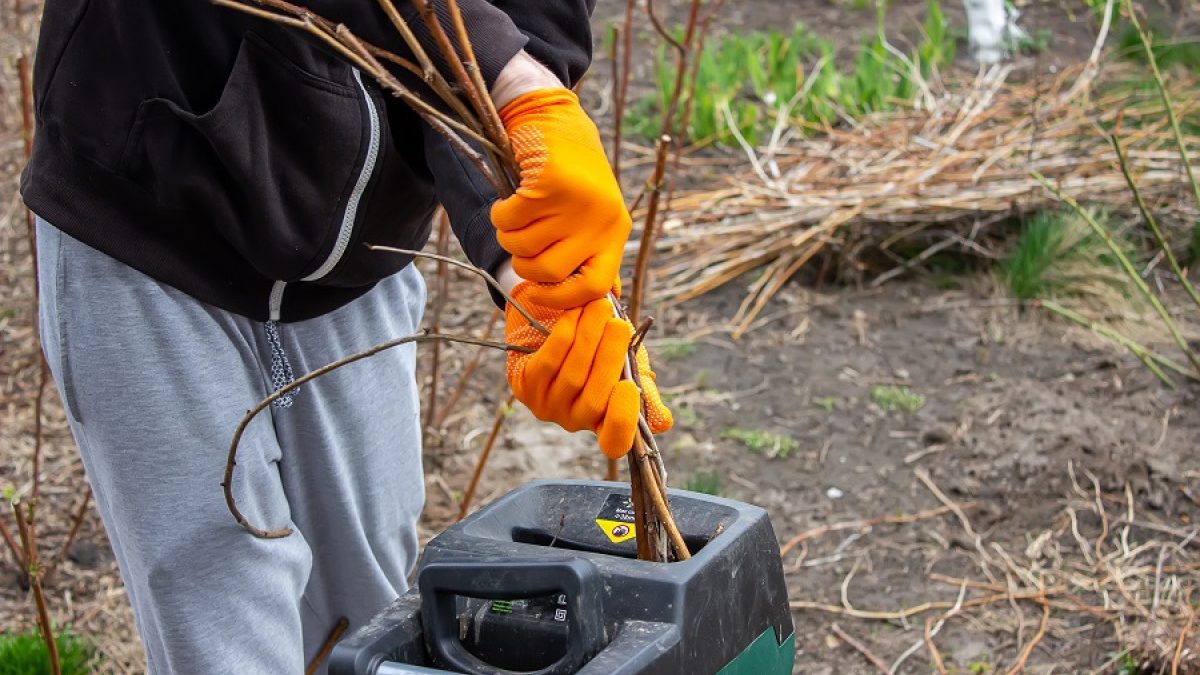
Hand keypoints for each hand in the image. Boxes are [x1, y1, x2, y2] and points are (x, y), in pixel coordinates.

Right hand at [490, 88, 630, 308]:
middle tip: (520, 242)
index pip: (594, 287)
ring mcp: (577, 201)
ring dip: (508, 234)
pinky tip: (510, 199)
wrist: (552, 116)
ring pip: (523, 246)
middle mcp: (601, 219)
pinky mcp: (550, 182)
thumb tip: (583, 301)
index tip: (537, 292)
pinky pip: (509, 219)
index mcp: (615, 232)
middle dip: (523, 263)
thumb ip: (587, 253)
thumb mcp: (591, 214)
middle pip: (548, 272)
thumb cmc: (568, 173)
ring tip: (516, 214)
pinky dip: (501, 213)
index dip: (562, 299)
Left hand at [505, 282, 671, 458]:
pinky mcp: (523, 386)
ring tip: (600, 308)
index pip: (613, 442)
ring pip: (573, 375)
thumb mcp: (625, 367)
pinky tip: (576, 313)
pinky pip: (549, 360)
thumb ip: (642, 387)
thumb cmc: (597, 349)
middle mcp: (573, 422)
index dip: (622, 421)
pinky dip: (566, 334)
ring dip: (589, 337)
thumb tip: (663, 422)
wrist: (553, 323)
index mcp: (603, 423)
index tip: (630, 387)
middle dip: (610, 357)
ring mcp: (546, 407)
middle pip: (594, 399)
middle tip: (619, 324)